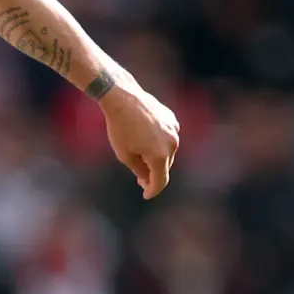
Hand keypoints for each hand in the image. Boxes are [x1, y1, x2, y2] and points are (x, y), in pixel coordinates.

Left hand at [100, 84, 180, 199]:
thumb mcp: (124, 155)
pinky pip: (167, 137)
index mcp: (160, 156)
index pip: (160, 181)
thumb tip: (148, 179)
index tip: (146, 195)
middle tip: (140, 178)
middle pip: (165, 167)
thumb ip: (139, 170)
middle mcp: (172, 144)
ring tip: (140, 155)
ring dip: (156, 157)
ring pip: (167, 152)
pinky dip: (159, 142)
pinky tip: (145, 139)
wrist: (123, 99)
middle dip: (153, 174)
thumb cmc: (119, 128)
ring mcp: (174, 131)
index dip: (153, 190)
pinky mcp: (172, 120)